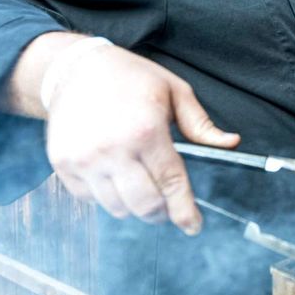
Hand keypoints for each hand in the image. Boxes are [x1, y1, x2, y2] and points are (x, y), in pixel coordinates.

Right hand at [44, 45, 239, 234]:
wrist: (74, 68)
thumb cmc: (130, 77)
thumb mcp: (174, 91)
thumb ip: (201, 125)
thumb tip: (231, 143)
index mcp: (146, 130)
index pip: (172, 183)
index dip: (185, 211)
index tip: (193, 226)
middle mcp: (113, 149)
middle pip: (144, 205)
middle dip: (161, 212)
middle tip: (166, 205)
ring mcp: (84, 159)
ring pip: (117, 208)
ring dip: (133, 204)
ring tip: (138, 182)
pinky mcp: (63, 165)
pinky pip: (90, 199)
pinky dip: (106, 196)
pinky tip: (112, 174)